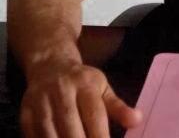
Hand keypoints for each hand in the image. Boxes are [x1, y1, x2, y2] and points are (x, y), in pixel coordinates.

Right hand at [19, 60, 141, 136]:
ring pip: (50, 135)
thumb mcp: (103, 88)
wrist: (50, 65)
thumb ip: (118, 107)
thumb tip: (137, 120)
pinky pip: (33, 137)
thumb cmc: (82, 81)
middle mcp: (61, 92)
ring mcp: (40, 104)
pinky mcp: (24, 114)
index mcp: (85, 84)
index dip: (101, 137)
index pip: (94, 115)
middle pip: (71, 128)